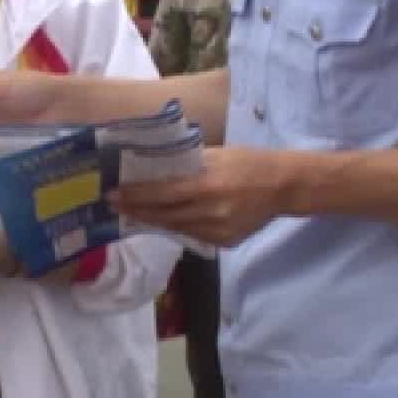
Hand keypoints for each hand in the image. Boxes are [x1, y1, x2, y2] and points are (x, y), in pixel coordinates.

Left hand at [110, 146, 289, 246]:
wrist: (283, 186)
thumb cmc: (247, 162)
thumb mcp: (216, 155)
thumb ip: (188, 165)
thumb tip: (155, 169)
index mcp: (208, 186)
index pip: (162, 194)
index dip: (135, 196)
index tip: (113, 194)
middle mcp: (211, 212)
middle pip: (164, 215)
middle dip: (136, 210)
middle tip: (114, 205)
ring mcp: (219, 231)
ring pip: (176, 228)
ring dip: (152, 220)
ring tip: (132, 212)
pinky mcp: (225, 242)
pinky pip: (193, 235)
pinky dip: (177, 227)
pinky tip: (163, 220)